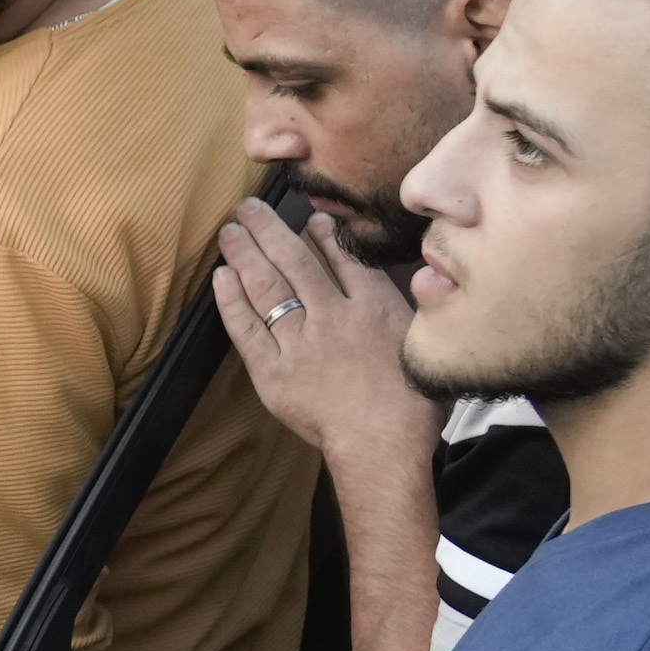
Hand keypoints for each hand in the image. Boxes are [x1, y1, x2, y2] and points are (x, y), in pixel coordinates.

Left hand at [211, 200, 427, 473]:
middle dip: (270, 229)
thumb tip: (423, 277)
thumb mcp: (428, 343)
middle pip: (296, 261)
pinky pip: (246, 327)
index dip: (324, 234)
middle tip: (249, 206)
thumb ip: (419, 307)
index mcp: (374, 306)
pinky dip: (231, 300)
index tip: (309, 218)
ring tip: (230, 230)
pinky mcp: (273, 371)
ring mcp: (299, 342)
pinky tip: (221, 276)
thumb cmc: (415, 404)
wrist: (382, 444)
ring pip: (267, 287)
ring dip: (245, 254)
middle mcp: (332, 315)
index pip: (343, 258)